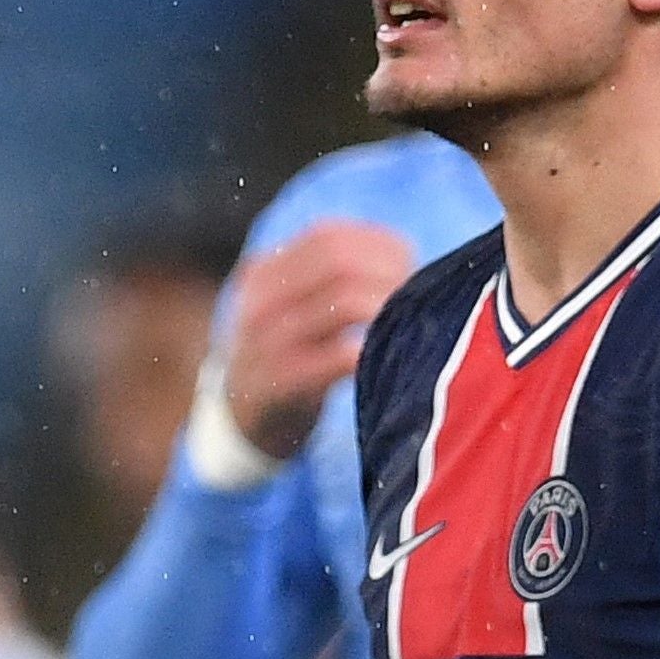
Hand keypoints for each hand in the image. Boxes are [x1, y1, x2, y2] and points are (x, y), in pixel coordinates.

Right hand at [219, 221, 412, 462]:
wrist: (243, 421)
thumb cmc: (287, 357)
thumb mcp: (291, 307)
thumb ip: (330, 277)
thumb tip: (404, 256)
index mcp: (262, 274)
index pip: (328, 237)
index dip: (377, 247)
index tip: (407, 266)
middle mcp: (259, 301)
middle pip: (339, 262)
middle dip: (388, 273)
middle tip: (417, 295)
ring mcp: (267, 342)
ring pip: (345, 302)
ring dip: (389, 308)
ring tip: (409, 324)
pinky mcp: (282, 383)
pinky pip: (340, 356)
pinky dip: (373, 349)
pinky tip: (390, 357)